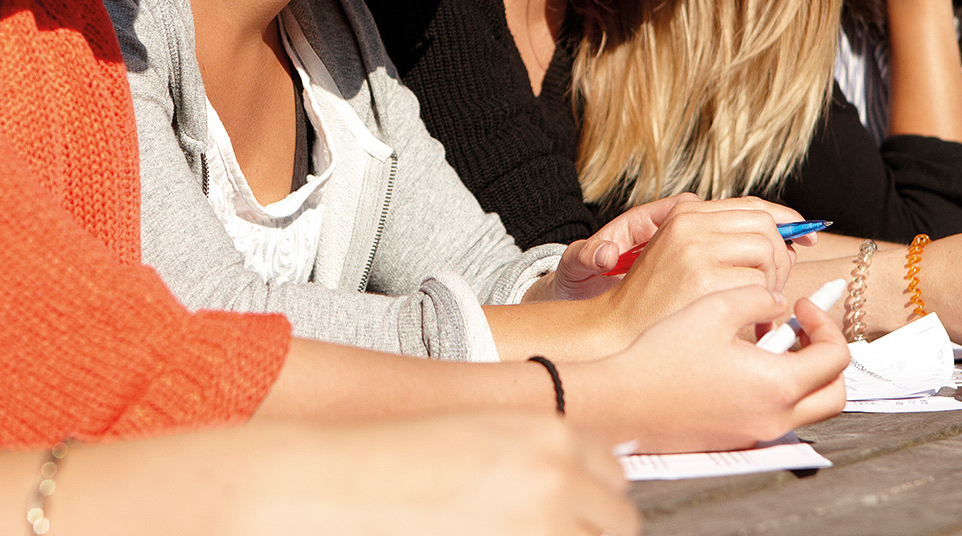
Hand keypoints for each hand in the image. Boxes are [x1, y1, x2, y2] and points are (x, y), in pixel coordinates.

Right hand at [223, 414, 638, 535]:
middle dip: (592, 530)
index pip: (614, 475)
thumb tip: (574, 486)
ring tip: (513, 530)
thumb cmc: (398, 460)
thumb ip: (535, 458)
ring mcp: (545, 522)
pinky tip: (497, 535)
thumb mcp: (479, 437)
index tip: (581, 512)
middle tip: (551, 528)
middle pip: (619, 521)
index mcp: (551, 435)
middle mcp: (559, 477)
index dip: (595, 499)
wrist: (342, 484)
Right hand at [542, 194, 805, 301]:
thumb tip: (788, 241)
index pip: (753, 206)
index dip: (786, 220)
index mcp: (685, 214)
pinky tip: (746, 322)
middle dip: (780, 258)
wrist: (616, 333)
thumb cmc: (653, 305)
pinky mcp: (704, 280)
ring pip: (767, 253)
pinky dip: (761, 307)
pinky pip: (759, 286)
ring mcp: (696, 250)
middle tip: (771, 290)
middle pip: (766, 227)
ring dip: (771, 284)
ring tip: (755, 309)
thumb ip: (724, 241)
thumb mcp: (682, 257)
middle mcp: (690, 224)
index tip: (806, 238)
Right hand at [580, 286, 847, 452]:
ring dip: (803, 375)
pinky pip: (778, 414)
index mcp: (777, 386)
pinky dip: (777, 389)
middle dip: (827, 356)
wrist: (623, 402)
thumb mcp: (713, 310)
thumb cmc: (663, 356)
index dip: (825, 323)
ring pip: (809, 408)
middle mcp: (775, 417)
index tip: (801, 305)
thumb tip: (779, 303)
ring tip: (772, 344)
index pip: (835, 357)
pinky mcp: (738, 438)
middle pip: (834, 393)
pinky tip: (743, 363)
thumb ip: (758, 298)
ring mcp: (757, 432)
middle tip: (802, 329)